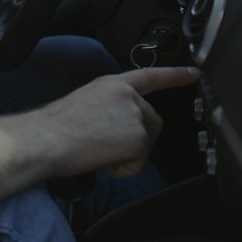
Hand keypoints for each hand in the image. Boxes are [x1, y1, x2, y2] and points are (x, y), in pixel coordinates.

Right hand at [41, 67, 199, 177]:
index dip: (174, 75)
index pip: (150, 76)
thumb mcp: (87, 101)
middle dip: (137, 138)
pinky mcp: (137, 139)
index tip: (193, 73)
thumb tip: (118, 126)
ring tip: (98, 150)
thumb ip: (111, 105)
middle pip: (152, 122)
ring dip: (126, 154)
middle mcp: (129, 96)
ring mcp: (135, 116)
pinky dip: (122, 168)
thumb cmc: (56, 125)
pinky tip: (102, 159)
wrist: (47, 138)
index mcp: (114, 84)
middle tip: (106, 145)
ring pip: (145, 144)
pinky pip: (138, 163)